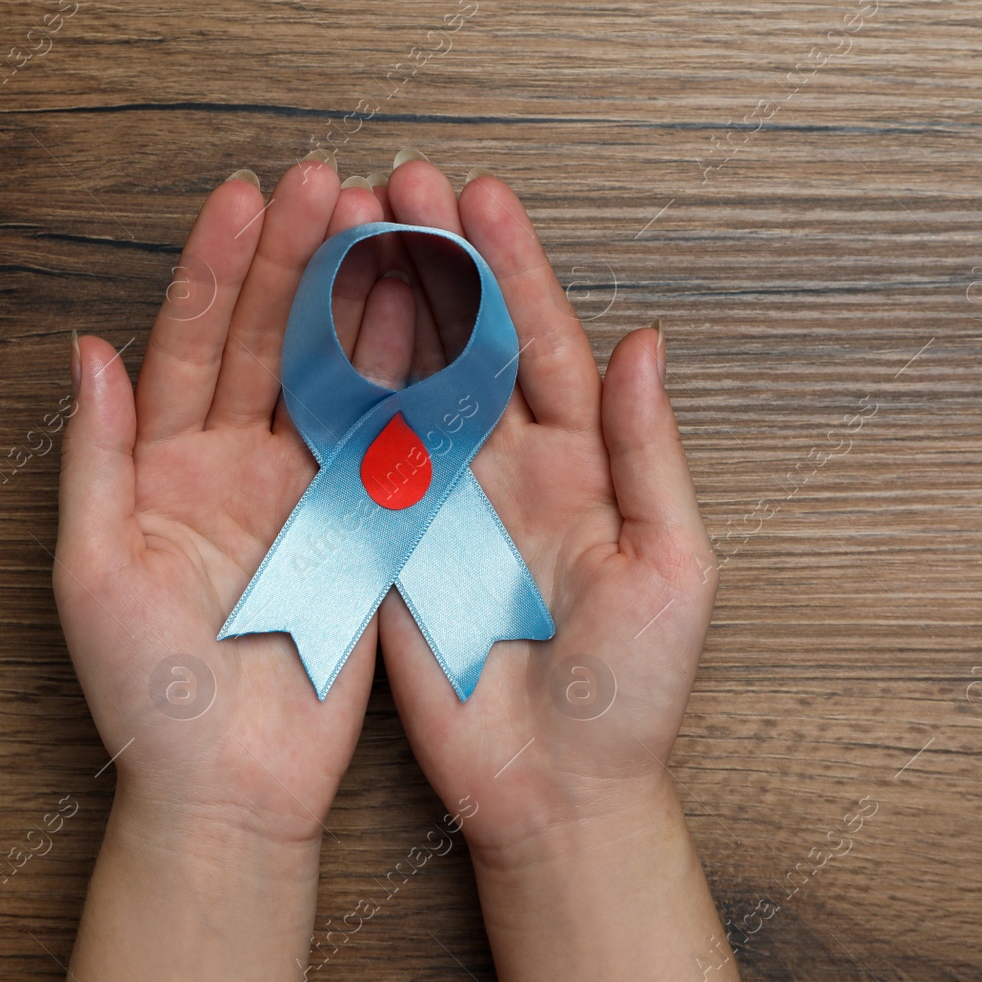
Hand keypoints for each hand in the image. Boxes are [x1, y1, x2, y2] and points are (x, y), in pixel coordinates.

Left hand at [52, 154, 416, 981]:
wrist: (228, 788)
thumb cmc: (145, 693)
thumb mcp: (93, 573)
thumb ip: (94, 459)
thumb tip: (88, 351)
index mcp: (163, 466)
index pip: (188, 342)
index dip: (216, 268)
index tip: (246, 196)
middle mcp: (233, 466)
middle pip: (266, 341)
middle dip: (297, 261)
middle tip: (331, 185)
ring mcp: (301, 492)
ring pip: (332, 378)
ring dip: (357, 303)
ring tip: (387, 228)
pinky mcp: (359, 528)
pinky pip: (385, 442)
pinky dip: (407, 381)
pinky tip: (428, 318)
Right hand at [369, 154, 748, 981]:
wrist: (555, 792)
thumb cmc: (631, 694)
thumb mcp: (671, 569)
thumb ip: (651, 455)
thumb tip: (643, 345)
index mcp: (586, 463)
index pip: (544, 342)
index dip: (511, 268)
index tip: (476, 197)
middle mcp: (510, 467)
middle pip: (465, 343)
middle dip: (432, 263)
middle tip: (393, 188)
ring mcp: (445, 501)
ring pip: (404, 384)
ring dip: (377, 309)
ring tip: (343, 234)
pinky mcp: (392, 542)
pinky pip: (359, 458)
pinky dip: (334, 395)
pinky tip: (309, 333)